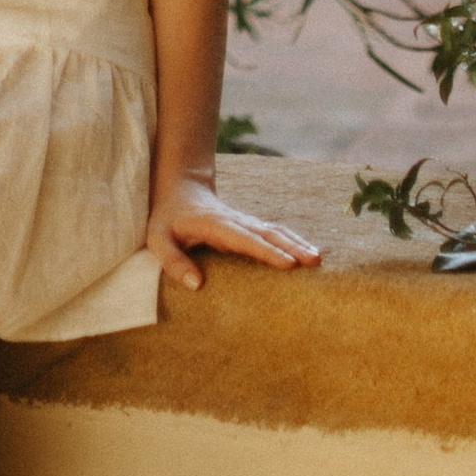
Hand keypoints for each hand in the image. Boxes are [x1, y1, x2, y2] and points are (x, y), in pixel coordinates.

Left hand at [145, 169, 324, 291]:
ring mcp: (243, 222)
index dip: (266, 251)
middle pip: (267, 232)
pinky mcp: (247, 226)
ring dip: (296, 242)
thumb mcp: (158, 239)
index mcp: (215, 225)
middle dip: (292, 245)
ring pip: (273, 230)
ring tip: (318, 258)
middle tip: (314, 261)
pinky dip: (291, 240)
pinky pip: (271, 233)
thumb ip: (173, 261)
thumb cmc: (166, 219)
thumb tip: (197, 285)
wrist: (178, 190)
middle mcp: (234, 221)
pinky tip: (306, 251)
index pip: (244, 239)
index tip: (288, 263)